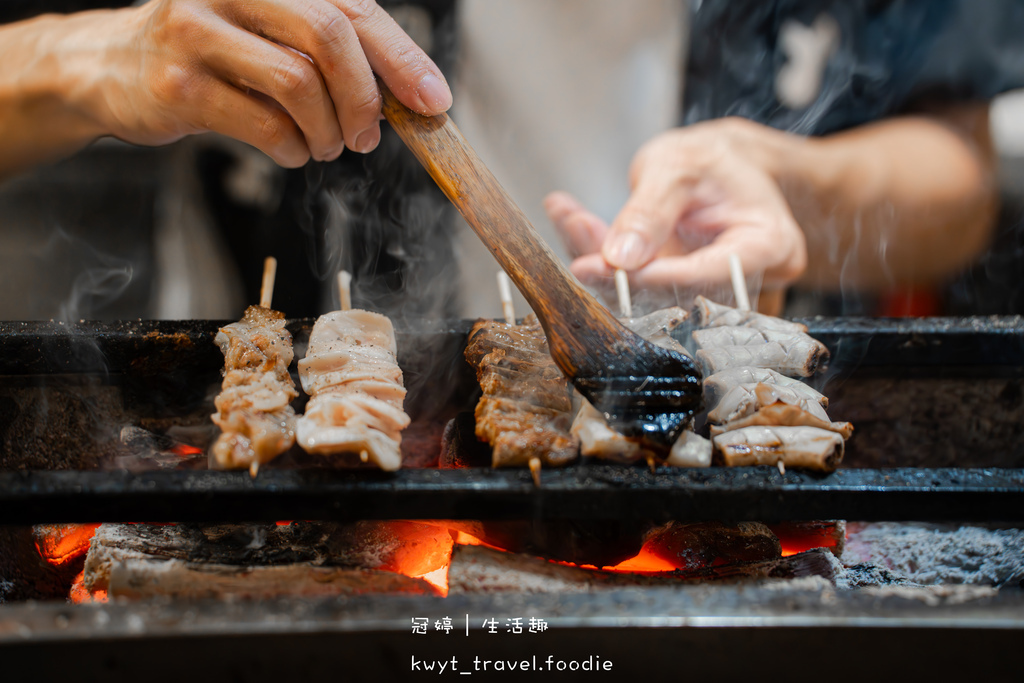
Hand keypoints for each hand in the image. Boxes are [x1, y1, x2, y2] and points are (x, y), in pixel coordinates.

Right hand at [85, 0, 450, 165]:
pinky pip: (264, 126)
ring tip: (327, 146)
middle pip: (328, 35)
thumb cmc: (213, 51)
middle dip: (364, 98)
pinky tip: (293, 151)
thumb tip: (412, 93)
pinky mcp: (178, 84)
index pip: (352, 7)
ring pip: (297, 84)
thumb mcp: (272, 31)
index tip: (432, 99)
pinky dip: (294, 150)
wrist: (113, 66)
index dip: (401, 57)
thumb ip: (333, 49)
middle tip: (369, 135)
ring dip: (328, 131)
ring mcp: (198, 32)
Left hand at [546, 118, 806, 311]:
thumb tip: (620, 257)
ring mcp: (707, 292)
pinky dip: (598, 258)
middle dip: (617, 271)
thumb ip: (650, 210)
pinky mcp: (674, 296)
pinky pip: (633, 287)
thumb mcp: (680, 166)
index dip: (658, 275)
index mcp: (769, 245)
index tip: (612, 266)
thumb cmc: (710, 160)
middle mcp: (743, 279)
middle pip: (675, 293)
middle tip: (576, 239)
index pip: (710, 273)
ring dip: (601, 264)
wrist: (717, 166)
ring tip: (569, 218)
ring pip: (646, 295)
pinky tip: (569, 218)